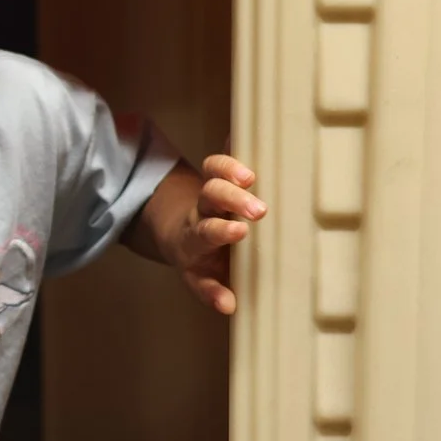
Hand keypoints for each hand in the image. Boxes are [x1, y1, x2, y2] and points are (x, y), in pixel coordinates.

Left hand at [177, 153, 264, 314]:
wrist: (181, 234)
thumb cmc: (201, 261)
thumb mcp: (201, 279)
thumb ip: (212, 291)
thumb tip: (229, 307)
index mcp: (196, 237)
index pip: (206, 232)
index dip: (220, 230)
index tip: (239, 231)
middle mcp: (201, 209)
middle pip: (211, 196)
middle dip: (232, 198)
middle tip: (258, 208)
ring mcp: (209, 190)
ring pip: (213, 173)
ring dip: (231, 170)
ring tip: (252, 176)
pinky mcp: (219, 174)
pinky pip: (225, 155)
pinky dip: (233, 145)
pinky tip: (245, 132)